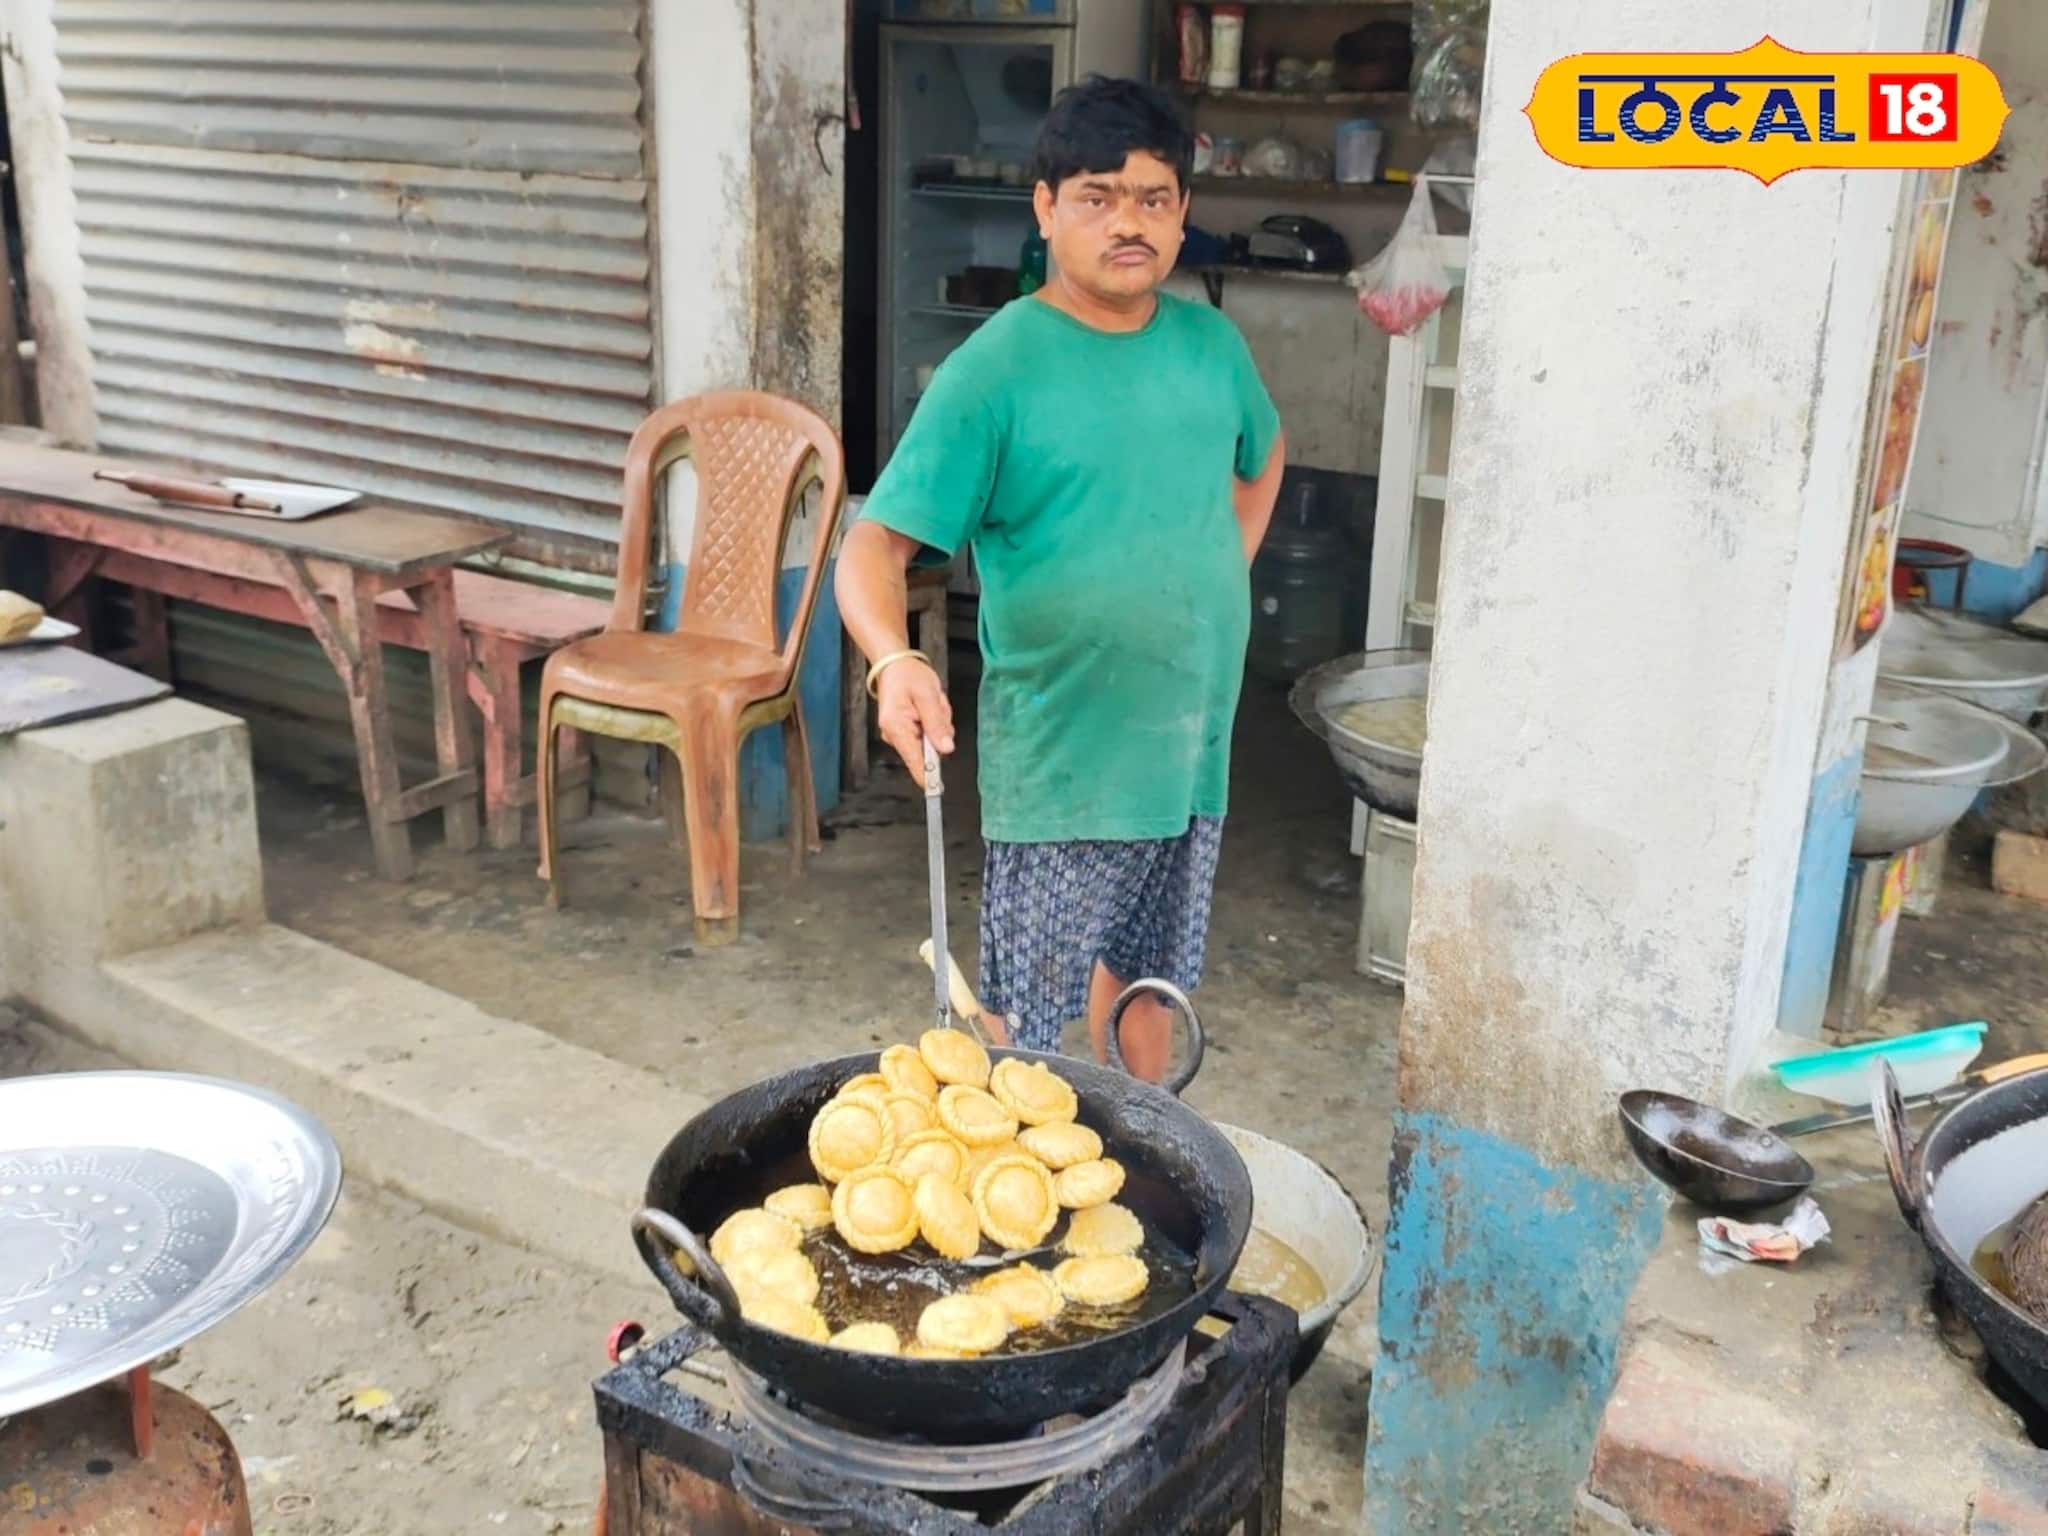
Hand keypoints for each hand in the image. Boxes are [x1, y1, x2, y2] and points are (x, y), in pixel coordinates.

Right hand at [876, 656, 954, 777]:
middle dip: (939, 731)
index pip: (915, 761)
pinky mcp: (903, 733)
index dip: (929, 776)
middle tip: (936, 707)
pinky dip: (932, 723)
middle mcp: (893, 735)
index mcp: (897, 727)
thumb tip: (946, 749)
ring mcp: (897, 735)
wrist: (893, 664)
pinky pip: (926, 736)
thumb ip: (937, 724)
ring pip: (929, 743)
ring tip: (931, 703)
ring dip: (937, 724)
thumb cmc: (908, 675)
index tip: (939, 789)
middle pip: (927, 750)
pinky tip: (927, 707)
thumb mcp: (928, 695)